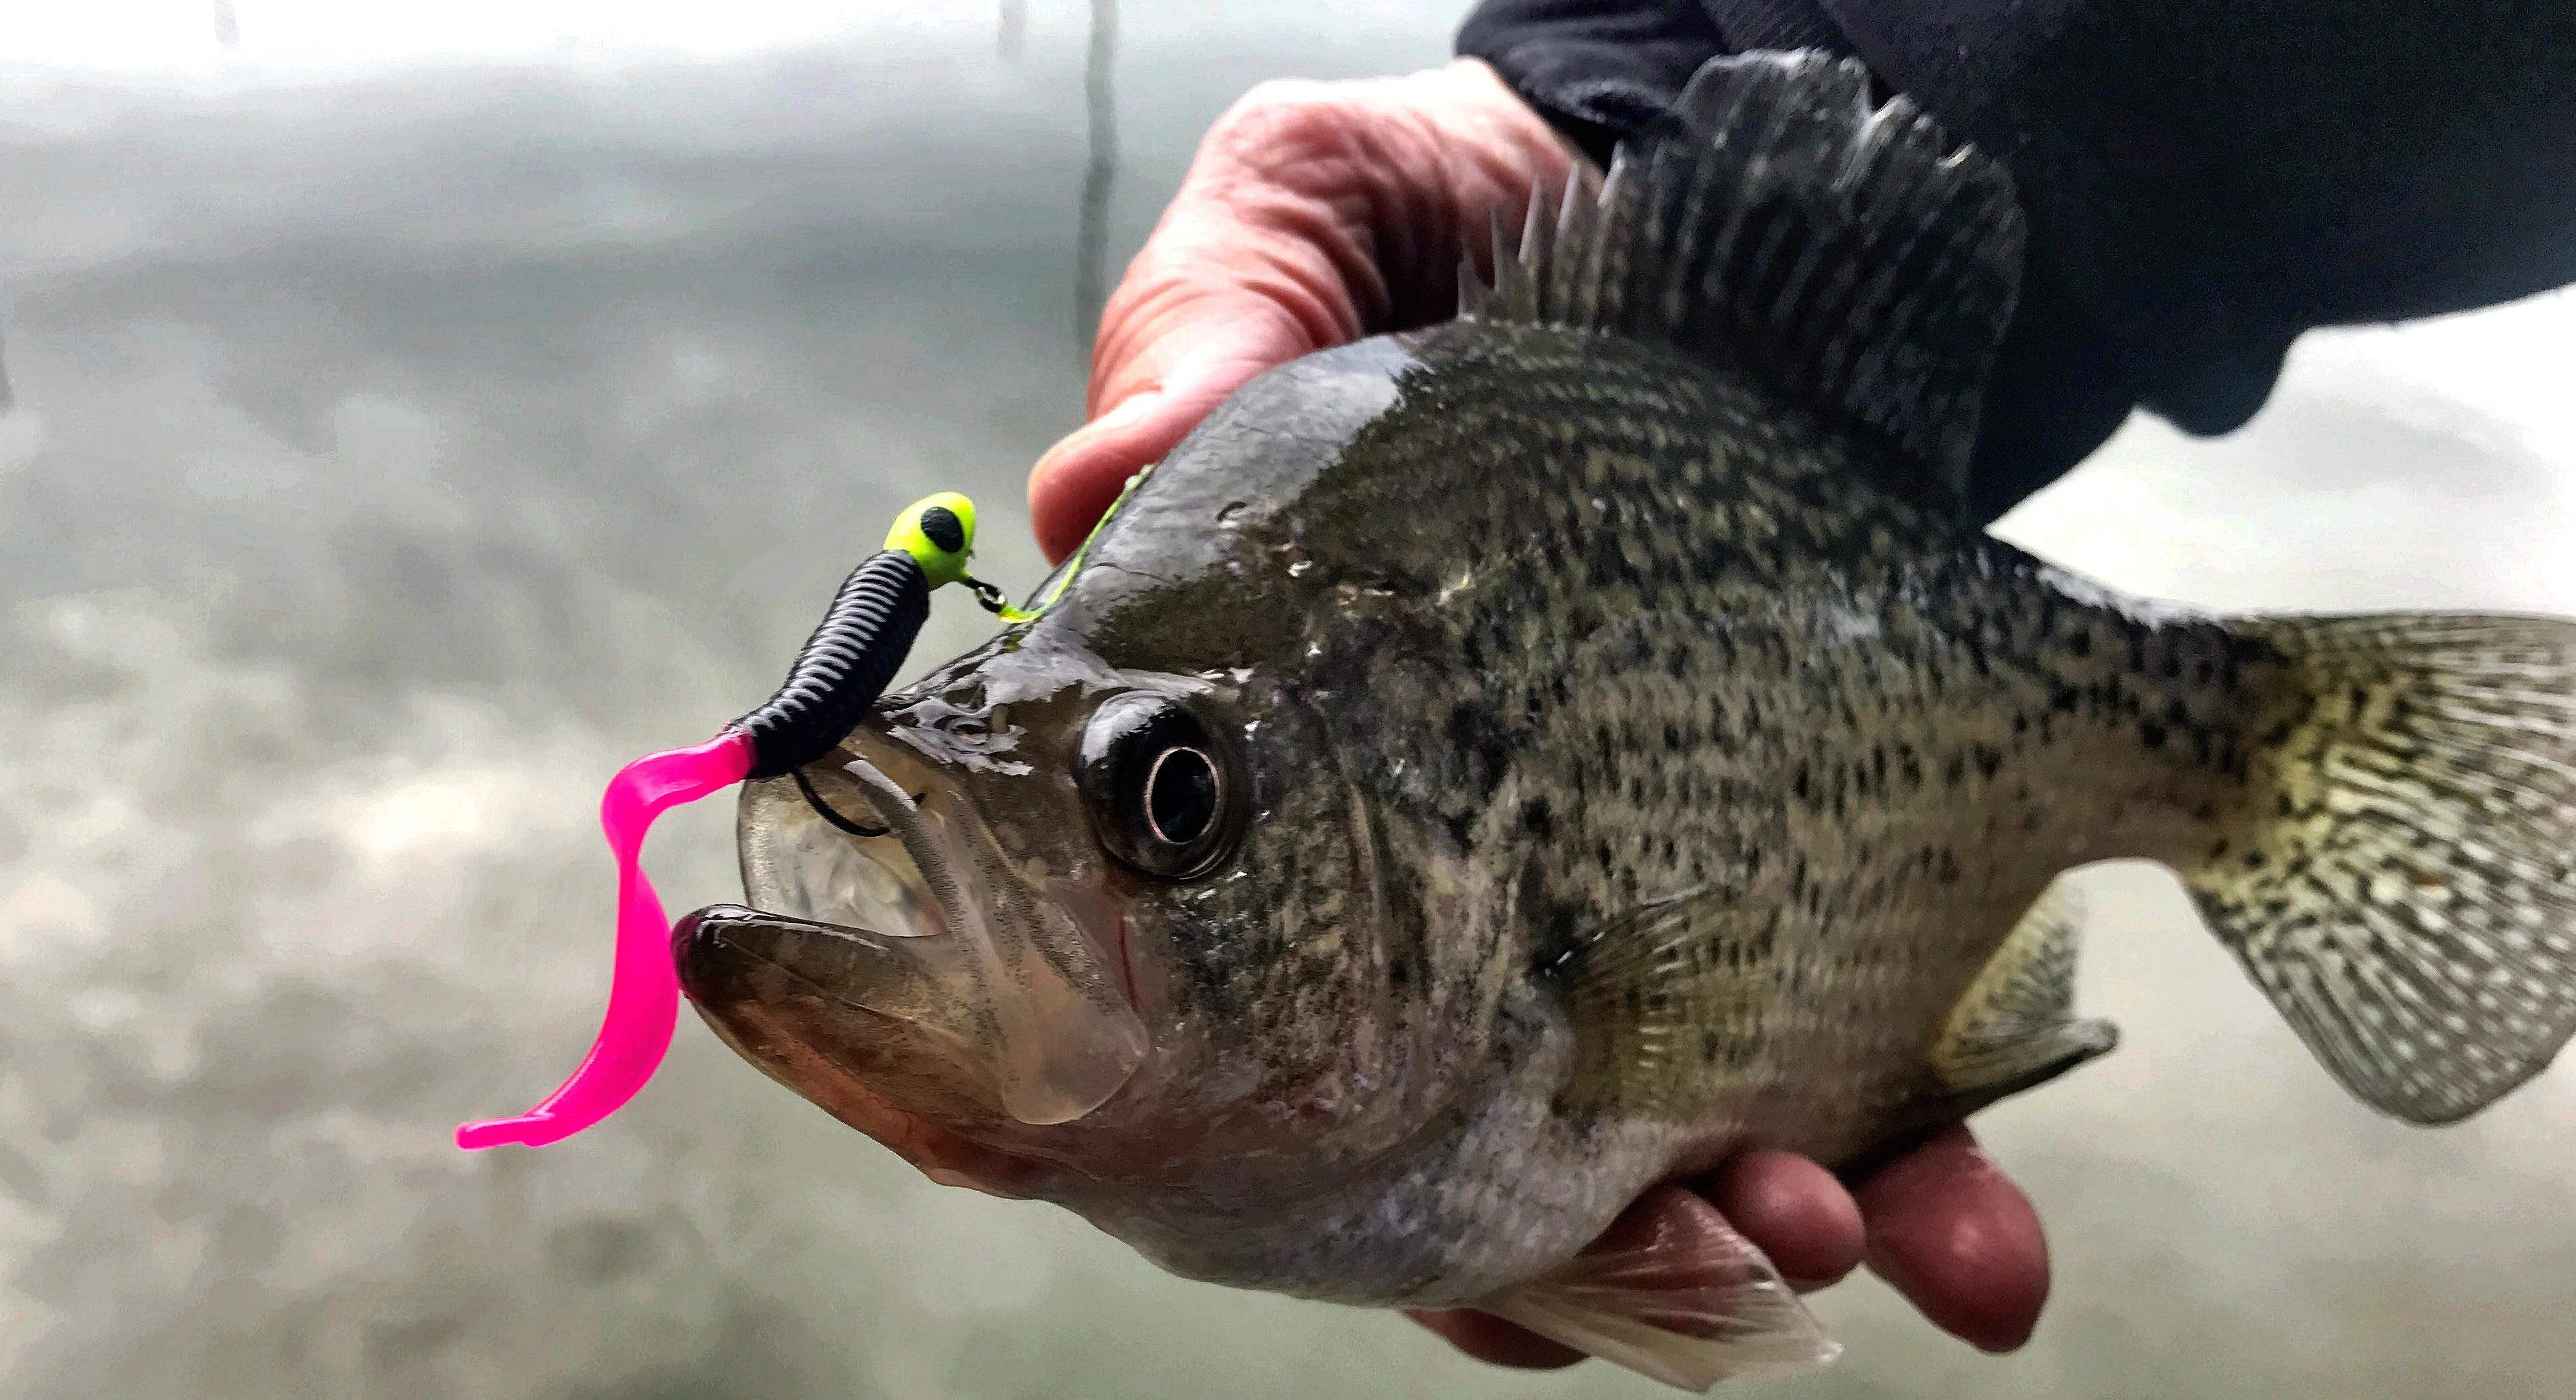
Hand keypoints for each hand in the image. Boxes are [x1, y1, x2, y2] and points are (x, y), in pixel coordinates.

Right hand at [1027, 65, 2050, 1367]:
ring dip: (1791, 1239)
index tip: (1448, 1234)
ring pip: (1680, 1158)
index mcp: (1273, 781)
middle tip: (1733, 1235)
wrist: (1660, 182)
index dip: (1317, 1173)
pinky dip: (1926, 1182)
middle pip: (1479, 1153)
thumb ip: (1213, 329)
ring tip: (1910, 1256)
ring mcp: (1631, 898)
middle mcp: (1438, 888)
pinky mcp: (1814, 872)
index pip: (1253, 1023)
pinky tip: (1979, 1254)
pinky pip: (1861, 1075)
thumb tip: (1088, 488)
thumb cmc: (1437, 217)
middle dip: (1607, 1248)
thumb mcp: (1309, 212)